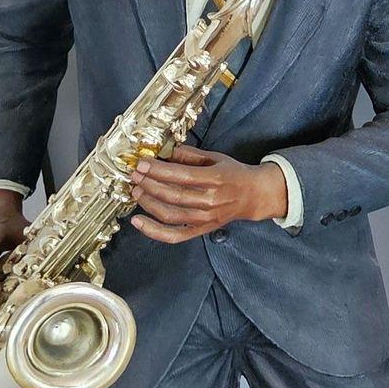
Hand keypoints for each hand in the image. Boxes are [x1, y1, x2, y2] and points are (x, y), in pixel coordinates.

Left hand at [130, 145, 286, 243]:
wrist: (253, 196)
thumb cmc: (234, 174)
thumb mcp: (216, 158)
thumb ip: (190, 155)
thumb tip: (163, 151)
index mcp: (217, 179)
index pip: (183, 176)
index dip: (159, 170)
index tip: (142, 164)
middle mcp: (211, 201)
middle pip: (174, 196)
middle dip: (149, 184)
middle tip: (135, 175)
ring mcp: (205, 218)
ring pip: (170, 215)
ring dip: (148, 203)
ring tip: (136, 191)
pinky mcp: (201, 230)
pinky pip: (174, 235)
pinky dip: (153, 231)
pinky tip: (137, 221)